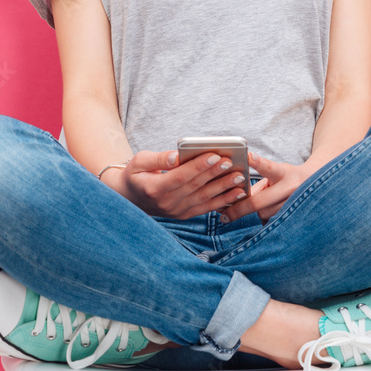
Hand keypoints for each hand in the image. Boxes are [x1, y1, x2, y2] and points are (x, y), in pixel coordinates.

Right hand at [111, 149, 250, 219]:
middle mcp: (167, 203)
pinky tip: (237, 193)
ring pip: (204, 199)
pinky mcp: (184, 215)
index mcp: (154, 188)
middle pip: (195, 187)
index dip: (198, 166)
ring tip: (240, 177)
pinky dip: (223, 201)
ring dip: (224, 188)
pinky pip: (206, 208)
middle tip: (232, 163)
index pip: (180, 177)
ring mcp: (177, 212)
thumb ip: (158, 158)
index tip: (215, 155)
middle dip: (215, 174)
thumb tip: (177, 156)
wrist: (130, 198)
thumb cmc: (136, 174)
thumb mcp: (139, 161)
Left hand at [221, 152, 311, 223]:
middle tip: (223, 216)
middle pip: (259, 201)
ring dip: (257, 212)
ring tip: (264, 203)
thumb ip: (259, 185)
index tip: (247, 156)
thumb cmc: (288, 177)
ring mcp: (294, 204)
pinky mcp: (296, 217)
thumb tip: (236, 199)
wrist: (316, 184)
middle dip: (239, 209)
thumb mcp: (276, 174)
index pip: (268, 167)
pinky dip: (266, 218)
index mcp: (284, 172)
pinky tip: (270, 212)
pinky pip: (271, 222)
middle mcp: (291, 188)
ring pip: (264, 213)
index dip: (257, 162)